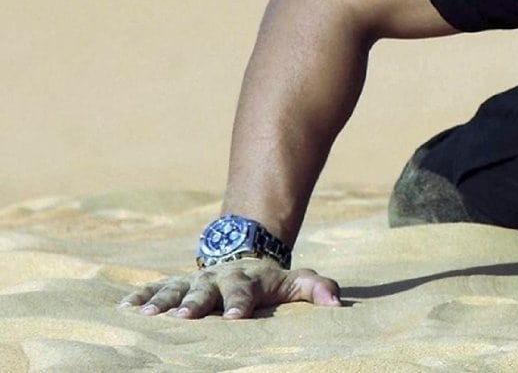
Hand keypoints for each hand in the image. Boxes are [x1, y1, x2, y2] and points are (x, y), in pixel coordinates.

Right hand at [120, 257, 340, 318]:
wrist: (246, 253)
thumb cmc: (271, 279)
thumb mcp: (296, 281)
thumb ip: (317, 289)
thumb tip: (337, 303)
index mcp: (247, 280)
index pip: (244, 292)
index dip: (240, 303)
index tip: (235, 317)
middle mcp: (218, 279)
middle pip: (205, 290)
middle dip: (195, 302)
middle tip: (184, 316)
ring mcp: (195, 280)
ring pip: (176, 288)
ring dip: (161, 301)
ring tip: (144, 315)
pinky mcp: (176, 283)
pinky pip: (156, 287)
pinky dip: (141, 295)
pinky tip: (125, 308)